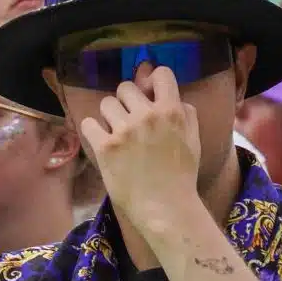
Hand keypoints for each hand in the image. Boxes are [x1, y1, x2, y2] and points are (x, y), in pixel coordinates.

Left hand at [76, 63, 201, 239]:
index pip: (161, 74)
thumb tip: (171, 95)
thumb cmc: (181, 175)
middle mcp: (147, 116)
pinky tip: (102, 142)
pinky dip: (92, 131)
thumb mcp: (193, 139)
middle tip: (129, 119)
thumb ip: (184, 113)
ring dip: (109, 116)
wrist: (165, 206)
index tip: (148, 92)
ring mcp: (124, 131)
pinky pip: (88, 123)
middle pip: (125, 87)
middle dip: (126, 101)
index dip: (153, 81)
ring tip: (116, 133)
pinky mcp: (105, 147)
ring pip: (106, 103)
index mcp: (172, 112)